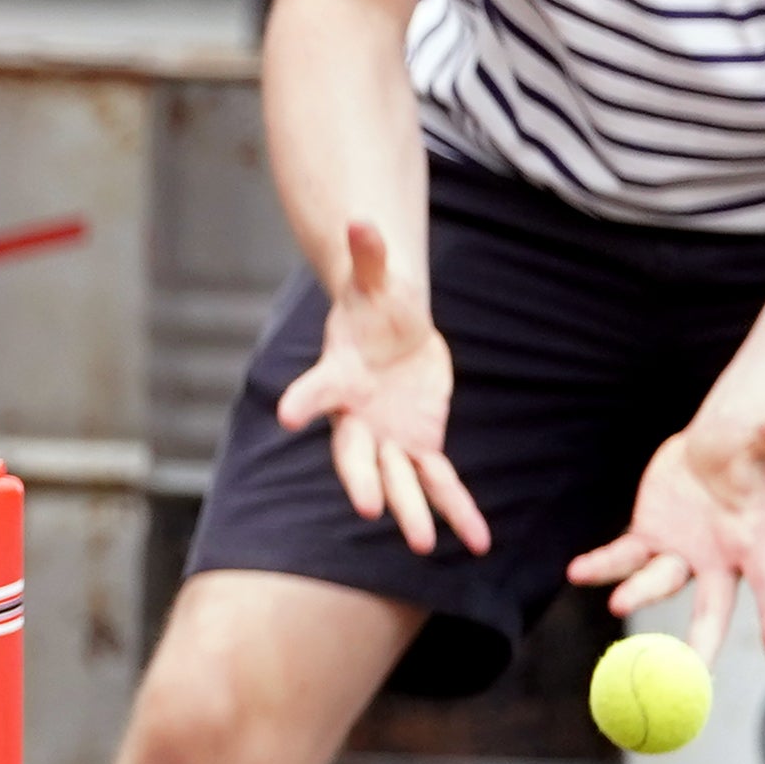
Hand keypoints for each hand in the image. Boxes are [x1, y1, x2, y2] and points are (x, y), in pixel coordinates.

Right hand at [269, 219, 487, 557]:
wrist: (391, 331)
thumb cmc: (376, 305)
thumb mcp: (377, 280)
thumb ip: (368, 257)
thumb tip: (359, 218)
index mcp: (339, 379)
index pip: (317, 391)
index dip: (304, 402)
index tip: (286, 415)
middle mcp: (357, 419)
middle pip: (356, 455)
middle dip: (363, 482)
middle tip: (368, 509)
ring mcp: (389, 438)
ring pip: (399, 480)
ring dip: (413, 512)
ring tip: (426, 545)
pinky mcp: (421, 445)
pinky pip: (440, 483)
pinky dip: (459, 511)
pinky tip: (478, 541)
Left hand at [572, 402, 764, 662]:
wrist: (718, 449)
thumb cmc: (749, 449)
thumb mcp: (762, 440)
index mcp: (754, 542)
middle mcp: (719, 560)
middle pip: (713, 610)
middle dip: (701, 644)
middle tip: (687, 677)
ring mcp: (681, 554)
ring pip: (658, 583)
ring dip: (639, 592)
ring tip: (619, 604)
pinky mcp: (649, 539)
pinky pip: (623, 558)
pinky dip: (601, 566)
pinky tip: (577, 573)